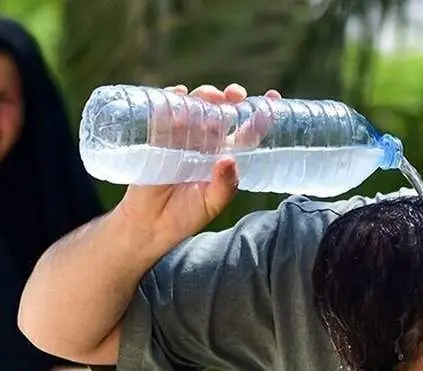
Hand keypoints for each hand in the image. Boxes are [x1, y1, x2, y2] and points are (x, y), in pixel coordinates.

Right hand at [115, 83, 282, 251]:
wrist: (150, 224)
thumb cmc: (185, 216)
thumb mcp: (211, 204)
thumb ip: (224, 186)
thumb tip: (228, 161)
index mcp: (225, 156)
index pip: (247, 130)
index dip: (260, 114)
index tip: (272, 97)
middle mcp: (206, 142)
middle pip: (222, 112)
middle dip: (230, 98)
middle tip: (234, 94)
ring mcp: (183, 137)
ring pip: (196, 107)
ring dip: (204, 96)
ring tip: (209, 98)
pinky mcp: (159, 137)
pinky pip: (165, 112)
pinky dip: (172, 99)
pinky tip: (179, 94)